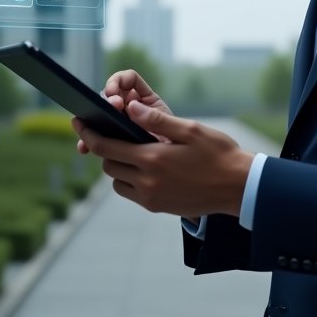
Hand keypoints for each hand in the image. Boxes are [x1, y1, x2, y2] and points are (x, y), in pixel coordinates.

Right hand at [73, 69, 171, 153]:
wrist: (177, 171)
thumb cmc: (179, 147)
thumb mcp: (172, 129)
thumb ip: (154, 116)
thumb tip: (130, 105)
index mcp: (145, 99)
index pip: (128, 79)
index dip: (118, 81)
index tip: (113, 93)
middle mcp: (131, 108)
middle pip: (110, 96)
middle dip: (104, 101)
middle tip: (108, 112)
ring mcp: (121, 124)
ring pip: (100, 116)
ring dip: (93, 121)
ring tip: (90, 132)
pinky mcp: (113, 142)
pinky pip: (96, 137)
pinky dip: (89, 140)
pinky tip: (85, 148)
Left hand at [76, 101, 253, 218]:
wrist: (238, 187)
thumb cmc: (218, 154)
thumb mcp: (191, 129)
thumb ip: (157, 120)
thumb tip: (129, 108)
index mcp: (152, 159)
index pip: (106, 147)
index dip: (89, 134)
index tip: (78, 122)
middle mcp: (147, 182)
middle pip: (108, 164)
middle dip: (107, 149)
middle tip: (114, 134)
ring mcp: (151, 198)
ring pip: (117, 181)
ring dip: (118, 165)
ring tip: (133, 150)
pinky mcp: (158, 207)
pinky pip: (131, 193)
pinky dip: (130, 180)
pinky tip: (146, 167)